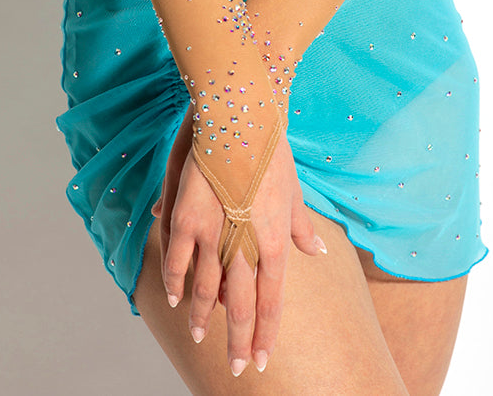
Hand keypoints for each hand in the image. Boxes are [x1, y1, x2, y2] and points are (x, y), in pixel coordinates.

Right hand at [153, 118, 326, 376]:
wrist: (241, 122)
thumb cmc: (272, 154)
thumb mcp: (294, 192)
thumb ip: (301, 229)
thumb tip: (317, 253)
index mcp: (274, 243)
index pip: (271, 300)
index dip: (266, 332)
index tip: (262, 359)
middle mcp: (245, 247)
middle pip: (241, 306)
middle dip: (239, 340)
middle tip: (237, 369)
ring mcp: (214, 237)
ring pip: (208, 291)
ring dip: (205, 318)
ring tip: (203, 339)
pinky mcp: (188, 221)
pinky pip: (179, 263)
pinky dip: (176, 283)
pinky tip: (175, 300)